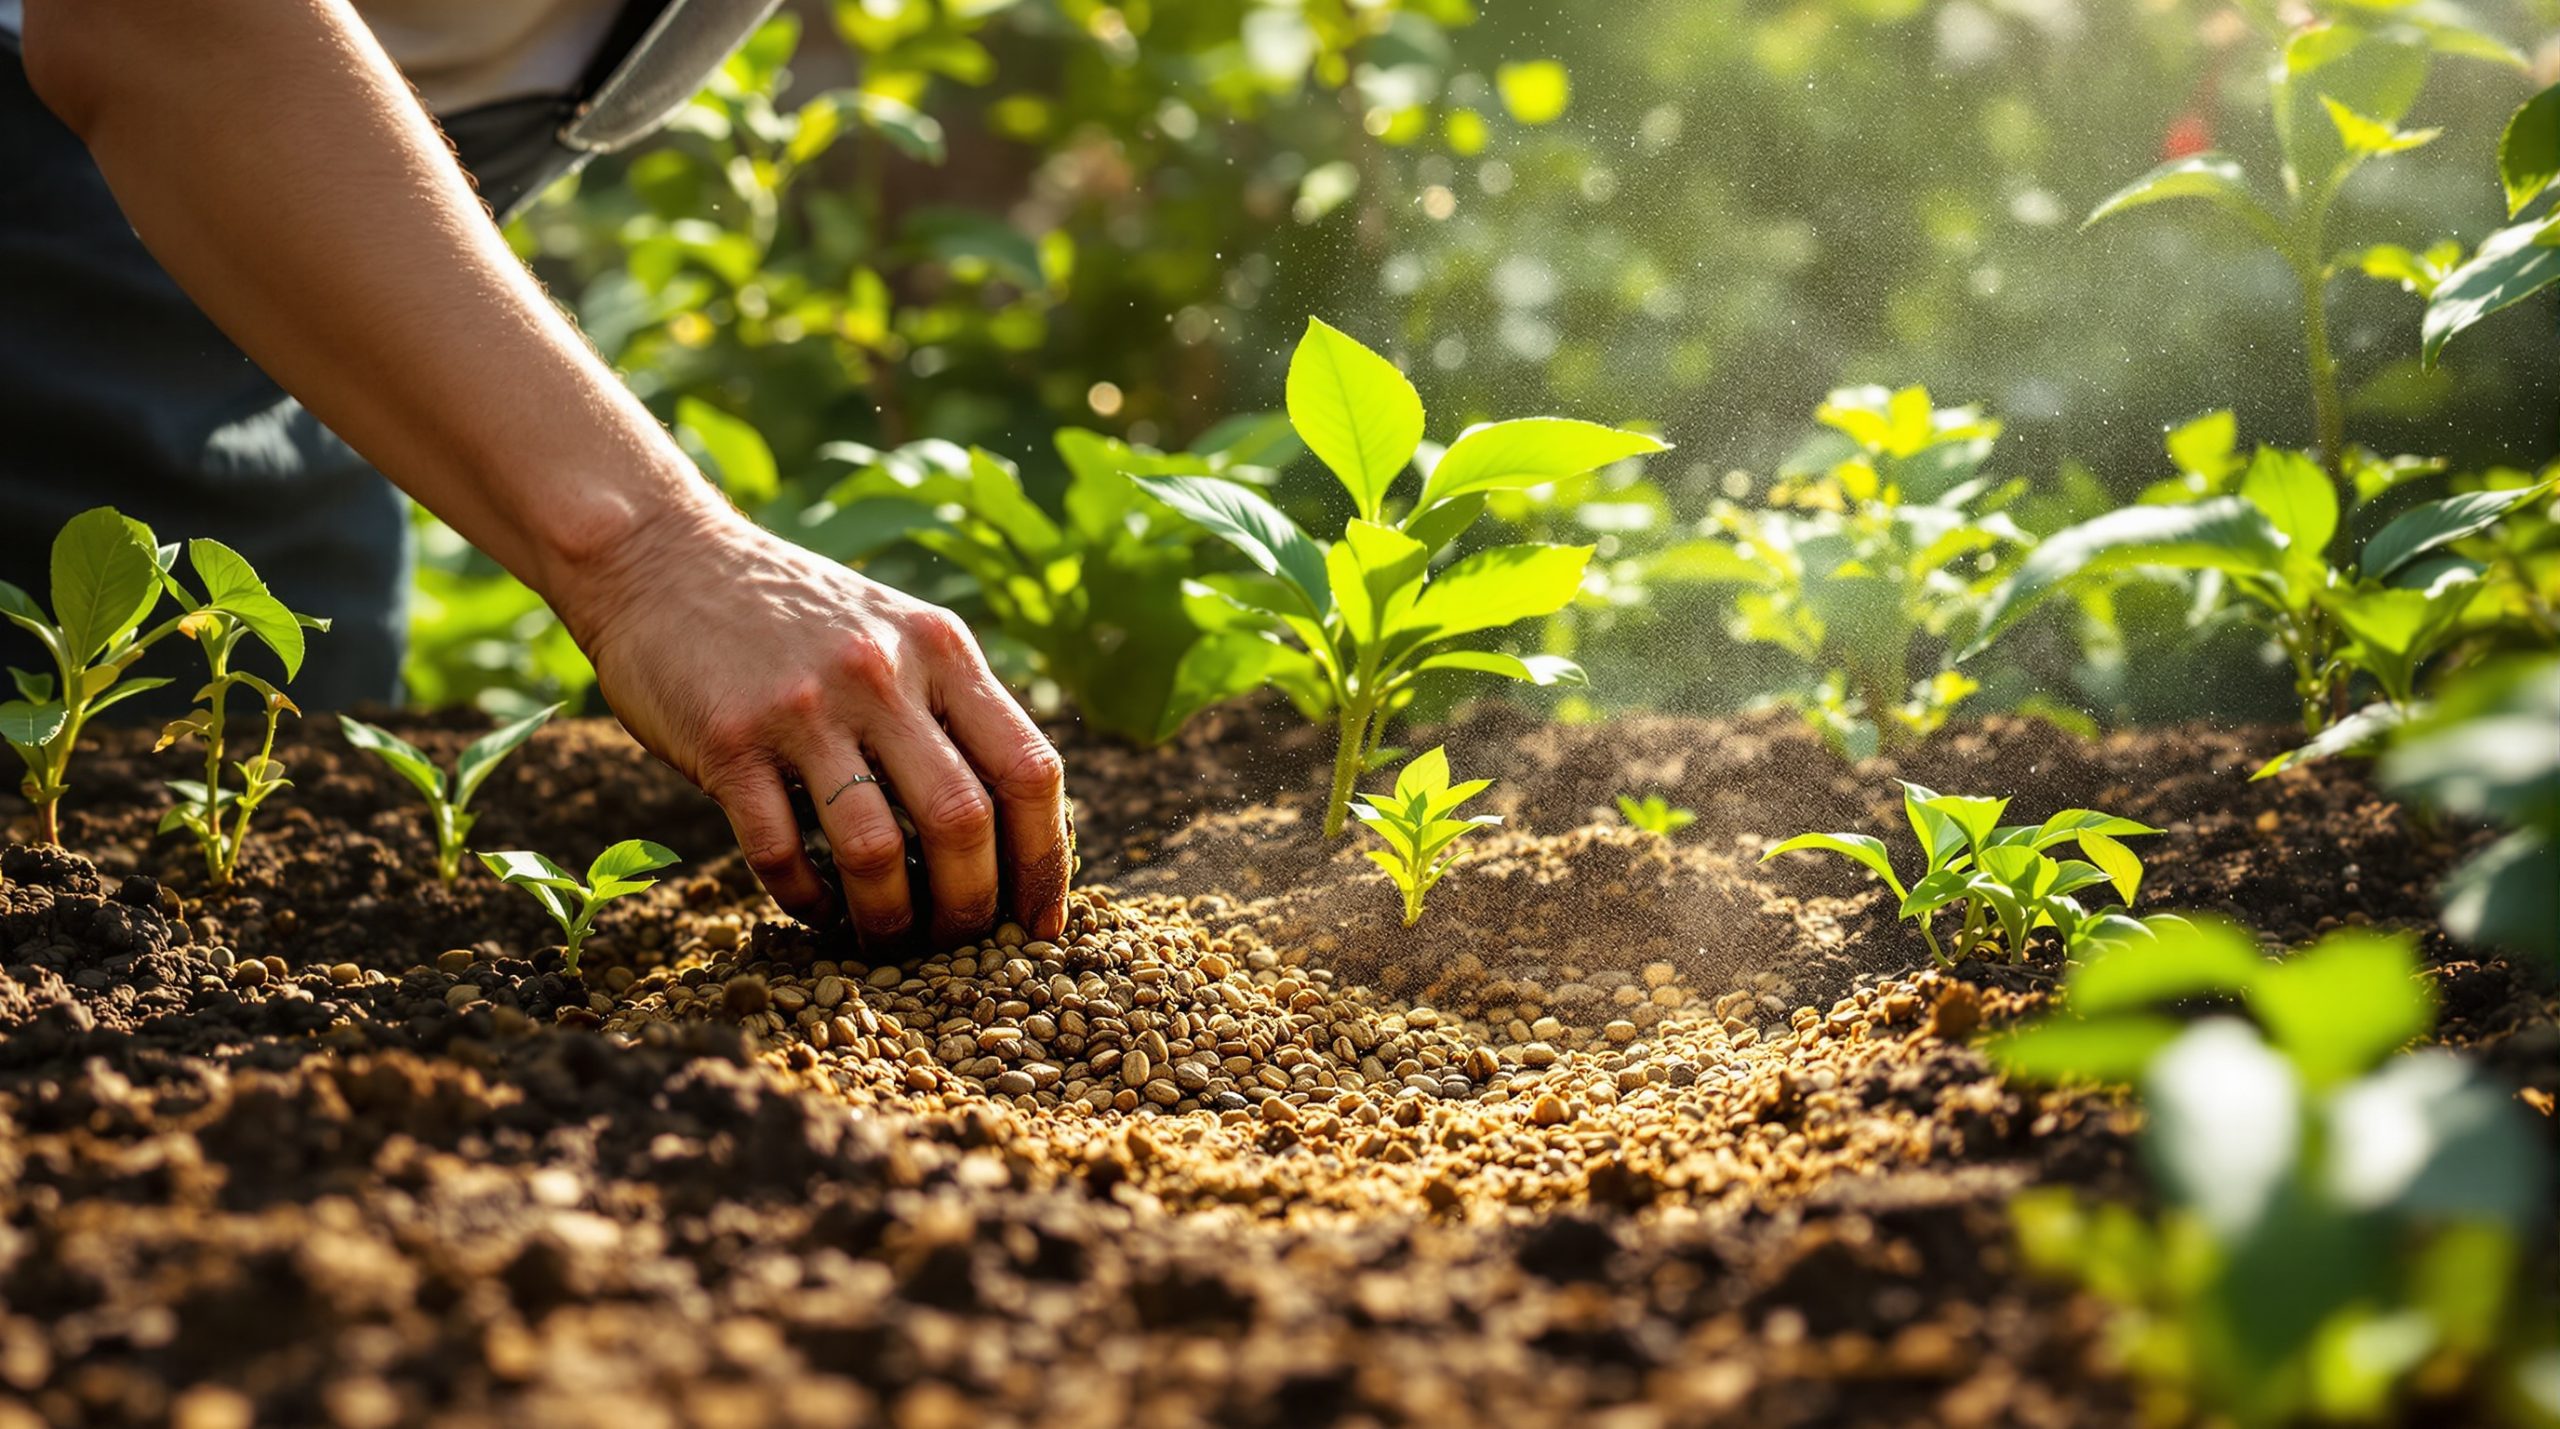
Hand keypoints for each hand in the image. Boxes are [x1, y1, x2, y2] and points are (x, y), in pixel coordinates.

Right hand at [561, 503, 1069, 944]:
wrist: (662, 555)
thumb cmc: (793, 614)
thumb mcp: (894, 630)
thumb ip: (951, 708)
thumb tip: (1014, 830)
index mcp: (942, 650)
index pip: (1030, 769)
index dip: (1046, 860)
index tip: (1040, 922)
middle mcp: (883, 673)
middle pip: (964, 820)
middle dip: (971, 907)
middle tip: (958, 946)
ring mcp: (804, 707)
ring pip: (876, 850)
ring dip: (889, 919)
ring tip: (887, 941)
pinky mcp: (729, 740)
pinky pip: (781, 851)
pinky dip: (806, 898)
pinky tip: (816, 908)